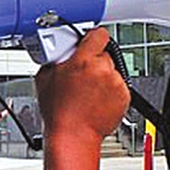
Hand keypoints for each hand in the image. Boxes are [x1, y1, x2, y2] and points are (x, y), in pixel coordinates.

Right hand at [36, 28, 129, 143]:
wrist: (73, 135)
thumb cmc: (58, 111)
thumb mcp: (44, 77)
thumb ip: (55, 58)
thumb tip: (59, 51)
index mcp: (83, 60)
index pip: (99, 34)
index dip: (92, 37)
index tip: (89, 41)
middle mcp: (103, 69)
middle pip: (104, 54)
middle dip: (93, 61)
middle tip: (81, 74)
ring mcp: (116, 83)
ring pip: (112, 70)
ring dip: (103, 77)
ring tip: (88, 91)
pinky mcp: (125, 96)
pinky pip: (119, 86)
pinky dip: (110, 90)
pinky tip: (96, 99)